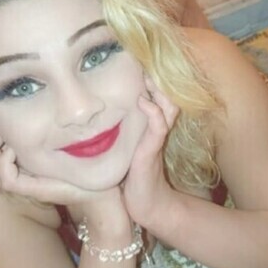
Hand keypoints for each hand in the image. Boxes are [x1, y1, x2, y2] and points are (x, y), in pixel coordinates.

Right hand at [0, 129, 121, 208]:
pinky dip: (4, 162)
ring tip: (1, 135)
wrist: (98, 185)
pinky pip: (6, 179)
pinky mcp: (31, 189)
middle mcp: (19, 171)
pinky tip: (13, 149)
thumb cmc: (85, 158)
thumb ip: (46, 122)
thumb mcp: (61, 134)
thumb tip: (31, 99)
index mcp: (22, 159)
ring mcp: (24, 182)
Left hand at [123, 76, 178, 227]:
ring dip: (158, 89)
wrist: (145, 206)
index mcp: (150, 127)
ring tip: (147, 74)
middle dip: (157, 78)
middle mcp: (156, 130)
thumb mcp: (125, 148)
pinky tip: (143, 101)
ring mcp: (156, 139)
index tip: (136, 61)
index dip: (150, 80)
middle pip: (167, 96)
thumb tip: (99, 117)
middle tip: (143, 61)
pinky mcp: (152, 151)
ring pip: (168, 106)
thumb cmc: (132, 178)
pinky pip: (159, 127)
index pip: (156, 96)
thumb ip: (120, 132)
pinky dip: (153, 111)